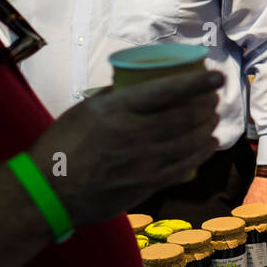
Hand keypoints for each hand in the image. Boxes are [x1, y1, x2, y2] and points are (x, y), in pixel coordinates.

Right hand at [30, 70, 220, 227]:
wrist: (49, 190)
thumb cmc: (63, 144)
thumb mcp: (86, 110)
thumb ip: (117, 98)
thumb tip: (142, 87)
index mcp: (118, 109)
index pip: (168, 91)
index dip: (198, 83)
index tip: (217, 76)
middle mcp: (135, 134)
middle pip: (186, 117)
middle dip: (207, 106)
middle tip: (214, 99)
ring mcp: (144, 162)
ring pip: (190, 142)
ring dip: (207, 128)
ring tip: (213, 119)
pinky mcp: (148, 184)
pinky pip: (184, 167)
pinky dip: (202, 153)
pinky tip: (209, 145)